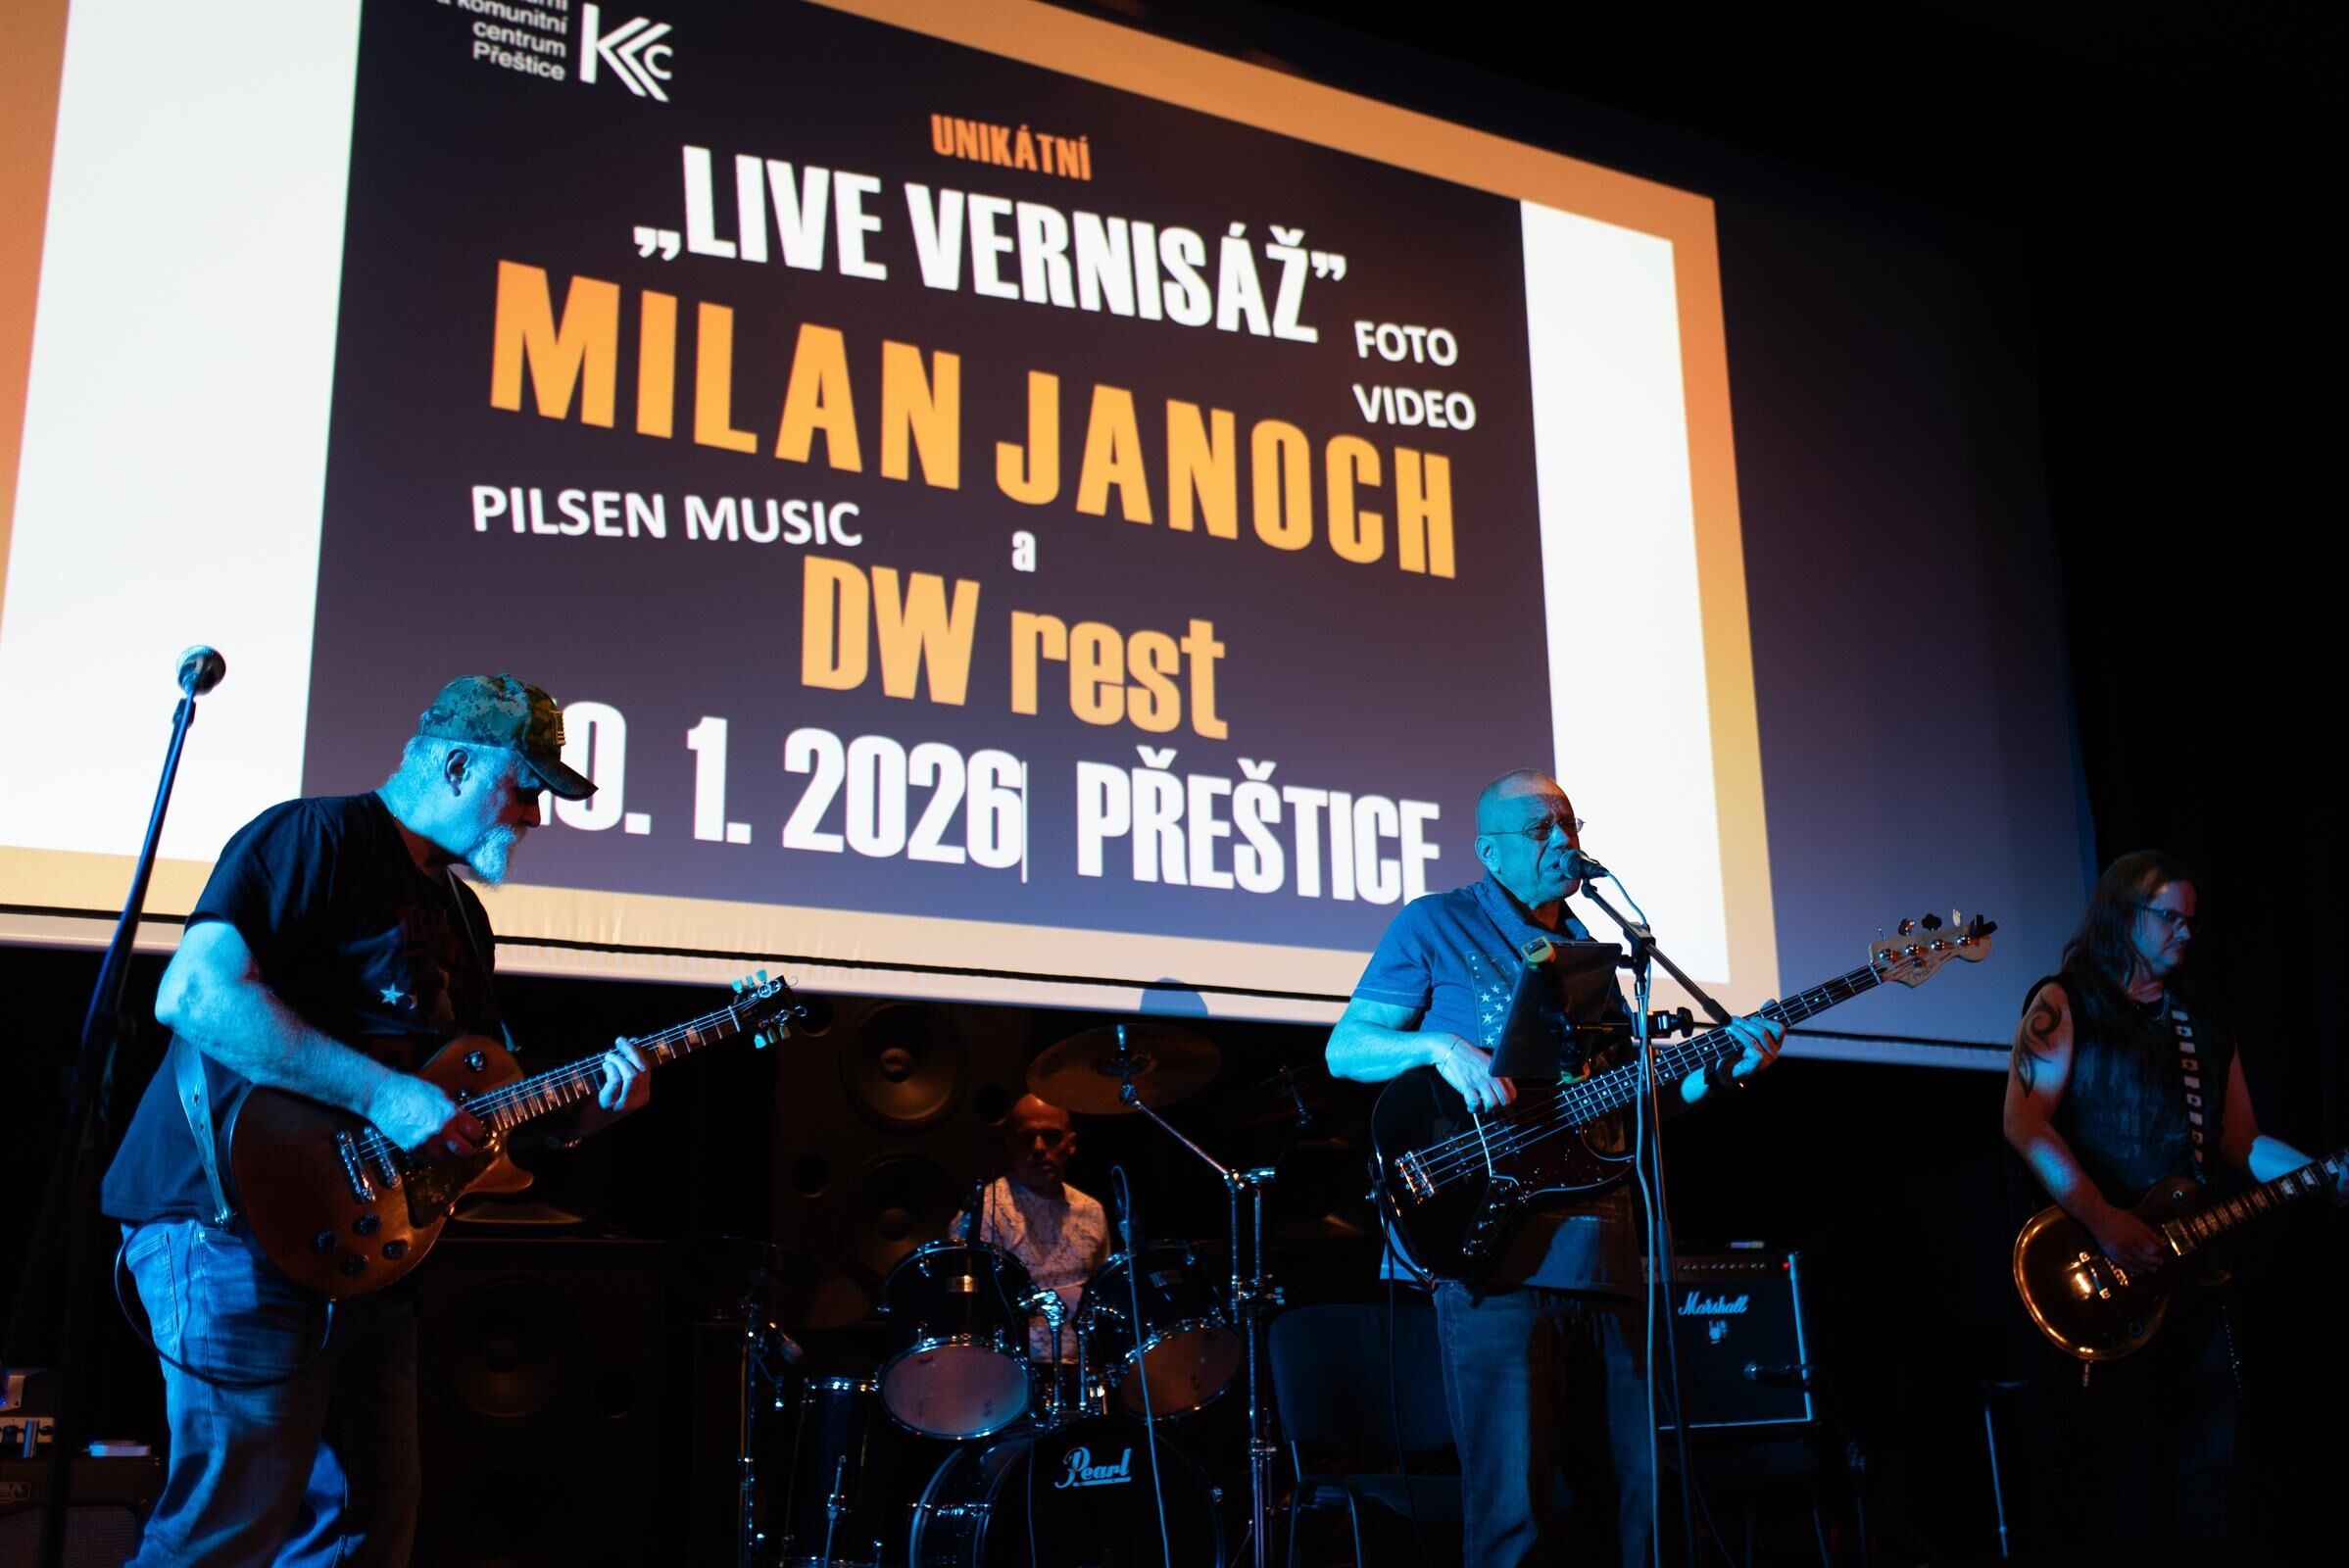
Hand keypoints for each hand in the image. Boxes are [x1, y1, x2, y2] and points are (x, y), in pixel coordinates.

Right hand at [366, 1073, 484, 1155]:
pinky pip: (429, 1160)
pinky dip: (433, 1155)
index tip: (474, 1132)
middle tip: (465, 1142)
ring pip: (447, 1158)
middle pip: (465, 1151)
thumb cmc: (409, 1090)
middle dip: (467, 1147)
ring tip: (447, 1143)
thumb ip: (454, 1110)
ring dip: (449, 1152)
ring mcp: (425, 1143)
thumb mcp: (439, 1095)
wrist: (383, 1096)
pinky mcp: (411, 1149)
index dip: (477, 1132)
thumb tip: (464, 1120)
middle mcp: (440, 1132)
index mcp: (451, 1116)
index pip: (476, 1133)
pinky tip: (433, 1145)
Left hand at [595, 1037, 652, 1112]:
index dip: (637, 1052)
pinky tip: (604, 1066)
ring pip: (631, 1074)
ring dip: (618, 1060)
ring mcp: (625, 1104)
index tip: (626, 1041)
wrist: (582, 1124)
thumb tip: (632, 1042)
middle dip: (630, 1051)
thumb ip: (626, 1067)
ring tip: (607, 1057)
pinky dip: (611, 1068)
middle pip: (642, 1070)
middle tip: (619, 1041)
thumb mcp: (618, 1086)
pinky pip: (616, 1080)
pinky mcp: (611, 1104)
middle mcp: (637, 1101)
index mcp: (643, 1095)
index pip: (646, 1069)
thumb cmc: (600, 1099)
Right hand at [1430, 1035, 1514, 1113]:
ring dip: (1486, 1109)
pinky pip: (1475, 1103)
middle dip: (1497, 1108)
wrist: (1451, 1048)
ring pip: (1492, 1104)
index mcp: (1498, 1072)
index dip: (1506, 1103)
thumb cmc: (1468, 1055)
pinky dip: (1473, 1108)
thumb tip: (1499, 1091)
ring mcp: (1480, 1081)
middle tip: (1489, 1107)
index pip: (1512, 1094)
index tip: (1499, 1104)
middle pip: (1505, 1101)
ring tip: (1479, 1106)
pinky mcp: (1467, 1085)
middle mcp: (1492, 1077)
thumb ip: (1495, 1076)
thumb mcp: (1487, 1063)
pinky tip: (1470, 1105)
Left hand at [1722, 1012, 1785, 1080]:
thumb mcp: (1748, 1033)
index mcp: (1774, 1045)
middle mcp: (1774, 1052)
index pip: (1780, 1028)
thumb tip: (1772, 1002)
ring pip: (1761, 1033)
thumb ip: (1760, 1019)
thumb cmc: (1736, 1052)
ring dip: (1743, 1025)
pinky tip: (1731, 1032)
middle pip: (1773, 1028)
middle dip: (1754, 1020)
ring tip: (1731, 1023)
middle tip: (1737, 1019)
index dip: (1772, 1016)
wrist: (1724, 1071)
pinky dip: (1740, 1034)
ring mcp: (1768, 1059)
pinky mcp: (1758, 1063)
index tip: (1765, 1007)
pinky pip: (1751, 1043)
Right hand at [2087, 1205, 2170, 1274]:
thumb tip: (2161, 1244)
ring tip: (2153, 1269)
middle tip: (2160, 1263)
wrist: (2097, 1218)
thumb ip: (2149, 1233)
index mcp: (2132, 1235)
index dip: (2156, 1252)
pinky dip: (2133, 1269)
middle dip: (2153, 1261)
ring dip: (2144, 1267)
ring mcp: (2116, 1250)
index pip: (2149, 1248)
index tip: (2161, 1252)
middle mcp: (2124, 1244)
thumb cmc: (2118, 1218)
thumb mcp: (2136, 1222)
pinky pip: (2123, 1265)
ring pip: (2133, 1263)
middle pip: (2142, 1257)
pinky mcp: (2110, 1254)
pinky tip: (2140, 1271)